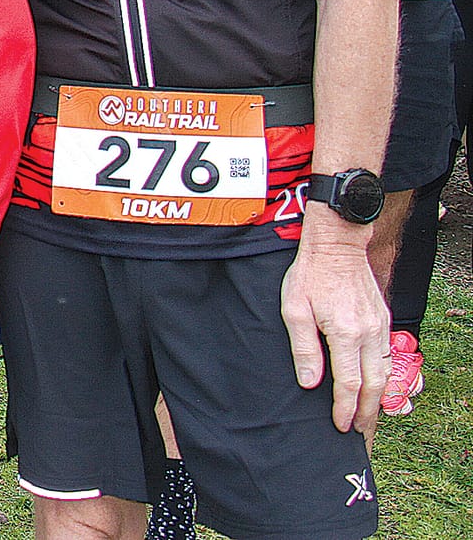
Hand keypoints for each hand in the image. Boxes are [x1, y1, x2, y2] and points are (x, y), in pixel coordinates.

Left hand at [281, 225, 388, 434]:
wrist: (337, 245)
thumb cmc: (310, 274)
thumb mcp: (294, 309)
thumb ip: (303, 348)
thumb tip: (311, 383)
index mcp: (346, 332)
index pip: (350, 383)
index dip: (345, 408)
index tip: (341, 426)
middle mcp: (369, 333)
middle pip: (374, 386)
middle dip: (368, 415)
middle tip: (360, 436)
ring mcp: (380, 327)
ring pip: (385, 374)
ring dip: (379, 401)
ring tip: (369, 421)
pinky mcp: (383, 321)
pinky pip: (386, 358)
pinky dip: (382, 380)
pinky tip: (374, 390)